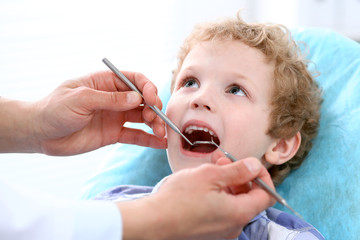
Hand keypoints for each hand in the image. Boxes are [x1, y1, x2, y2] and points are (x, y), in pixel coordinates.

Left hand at [31, 71, 166, 154]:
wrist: (41, 134)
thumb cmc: (54, 109)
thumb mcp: (80, 99)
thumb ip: (109, 99)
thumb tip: (137, 98)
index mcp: (106, 82)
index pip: (135, 80)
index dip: (148, 88)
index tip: (153, 100)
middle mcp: (114, 98)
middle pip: (143, 100)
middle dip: (154, 108)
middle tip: (156, 120)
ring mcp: (115, 116)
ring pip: (142, 118)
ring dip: (155, 124)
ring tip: (162, 133)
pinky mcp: (113, 134)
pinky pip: (135, 136)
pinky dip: (148, 139)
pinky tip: (160, 143)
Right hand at [117, 158, 275, 239]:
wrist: (152, 223)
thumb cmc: (178, 199)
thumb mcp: (210, 175)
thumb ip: (238, 170)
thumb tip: (256, 166)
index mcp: (239, 213)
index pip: (267, 195)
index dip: (262, 176)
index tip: (250, 164)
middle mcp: (234, 227)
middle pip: (248, 198)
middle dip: (239, 175)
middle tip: (222, 160)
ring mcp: (220, 232)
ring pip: (233, 203)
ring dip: (226, 183)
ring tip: (209, 169)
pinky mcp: (208, 233)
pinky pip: (220, 212)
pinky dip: (217, 196)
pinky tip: (202, 185)